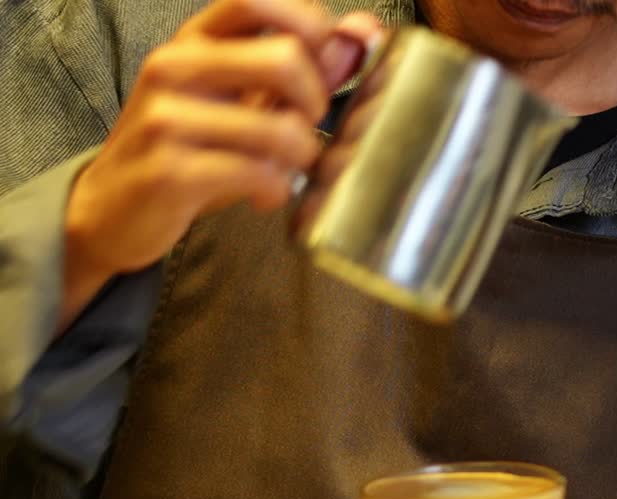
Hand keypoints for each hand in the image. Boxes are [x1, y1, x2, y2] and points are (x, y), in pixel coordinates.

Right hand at [59, 0, 380, 327]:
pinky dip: (277, 191)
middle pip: (283, 59)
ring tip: (283, 170)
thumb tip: (359, 34)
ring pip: (280, 129)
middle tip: (305, 128)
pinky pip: (258, 175)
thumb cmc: (188, 148)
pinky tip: (264, 196)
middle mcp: (173, 69)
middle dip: (316, 102)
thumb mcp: (241, 98)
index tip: (325, 66)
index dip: (310, 28)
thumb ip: (301, 67)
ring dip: (300, 159)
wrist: (111, 208)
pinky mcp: (170, 172)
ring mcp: (167, 119)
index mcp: (193, 41)